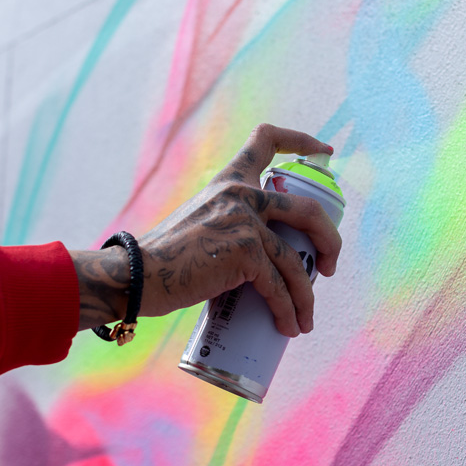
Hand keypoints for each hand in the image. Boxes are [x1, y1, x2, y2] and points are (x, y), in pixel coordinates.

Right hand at [72, 124, 341, 336]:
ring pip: (296, 261)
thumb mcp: (198, 223)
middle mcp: (240, 193)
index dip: (302, 142)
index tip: (324, 154)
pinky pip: (278, 287)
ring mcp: (245, 221)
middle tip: (328, 268)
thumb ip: (226, 225)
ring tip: (304, 320)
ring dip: (306, 296)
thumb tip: (258, 259)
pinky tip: (289, 327)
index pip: (266, 139)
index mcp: (228, 180)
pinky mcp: (245, 252)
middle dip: (329, 241)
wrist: (136, 274)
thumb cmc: (163, 259)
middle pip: (307, 211)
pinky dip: (288, 311)